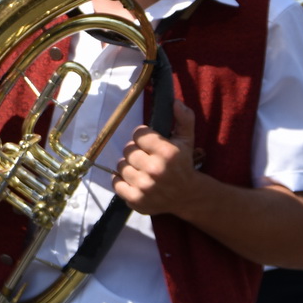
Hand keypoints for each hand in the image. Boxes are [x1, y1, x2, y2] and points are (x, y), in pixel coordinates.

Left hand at [114, 99, 202, 215]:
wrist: (187, 196)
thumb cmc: (184, 165)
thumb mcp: (187, 140)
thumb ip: (183, 118)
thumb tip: (174, 102)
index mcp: (167, 152)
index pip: (138, 134)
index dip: (143, 137)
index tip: (150, 143)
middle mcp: (155, 169)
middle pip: (128, 150)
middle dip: (136, 151)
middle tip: (146, 157)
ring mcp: (144, 187)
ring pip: (120, 166)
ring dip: (128, 166)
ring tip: (141, 169)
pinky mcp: (136, 200)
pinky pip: (115, 183)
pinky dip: (121, 181)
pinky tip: (134, 180)